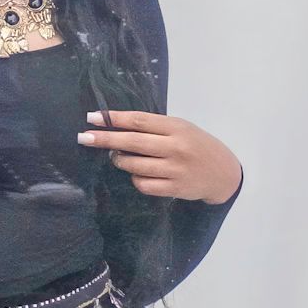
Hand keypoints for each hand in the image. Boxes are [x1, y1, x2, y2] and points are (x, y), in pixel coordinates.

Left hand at [75, 109, 242, 203]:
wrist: (223, 173)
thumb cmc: (197, 145)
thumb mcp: (181, 128)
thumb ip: (154, 127)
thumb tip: (117, 126)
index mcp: (176, 127)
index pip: (139, 120)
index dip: (113, 119)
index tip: (92, 118)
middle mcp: (175, 147)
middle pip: (133, 142)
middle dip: (105, 140)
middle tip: (85, 137)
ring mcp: (175, 170)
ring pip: (135, 166)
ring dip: (119, 161)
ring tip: (116, 157)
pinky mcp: (174, 189)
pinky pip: (143, 185)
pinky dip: (135, 179)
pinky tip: (136, 173)